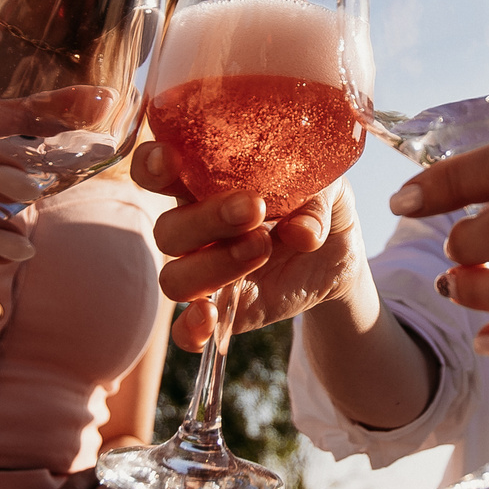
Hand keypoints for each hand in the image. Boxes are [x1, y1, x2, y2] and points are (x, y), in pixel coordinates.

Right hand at [131, 139, 369, 348]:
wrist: (337, 251)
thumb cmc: (317, 202)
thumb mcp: (326, 189)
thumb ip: (315, 202)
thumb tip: (303, 233)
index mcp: (204, 182)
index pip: (157, 170)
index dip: (151, 164)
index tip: (171, 159)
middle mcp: (195, 227)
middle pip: (168, 230)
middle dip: (206, 219)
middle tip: (254, 209)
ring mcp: (206, 270)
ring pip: (175, 278)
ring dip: (213, 265)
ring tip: (263, 247)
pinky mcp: (223, 310)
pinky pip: (186, 329)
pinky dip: (191, 328)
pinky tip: (212, 318)